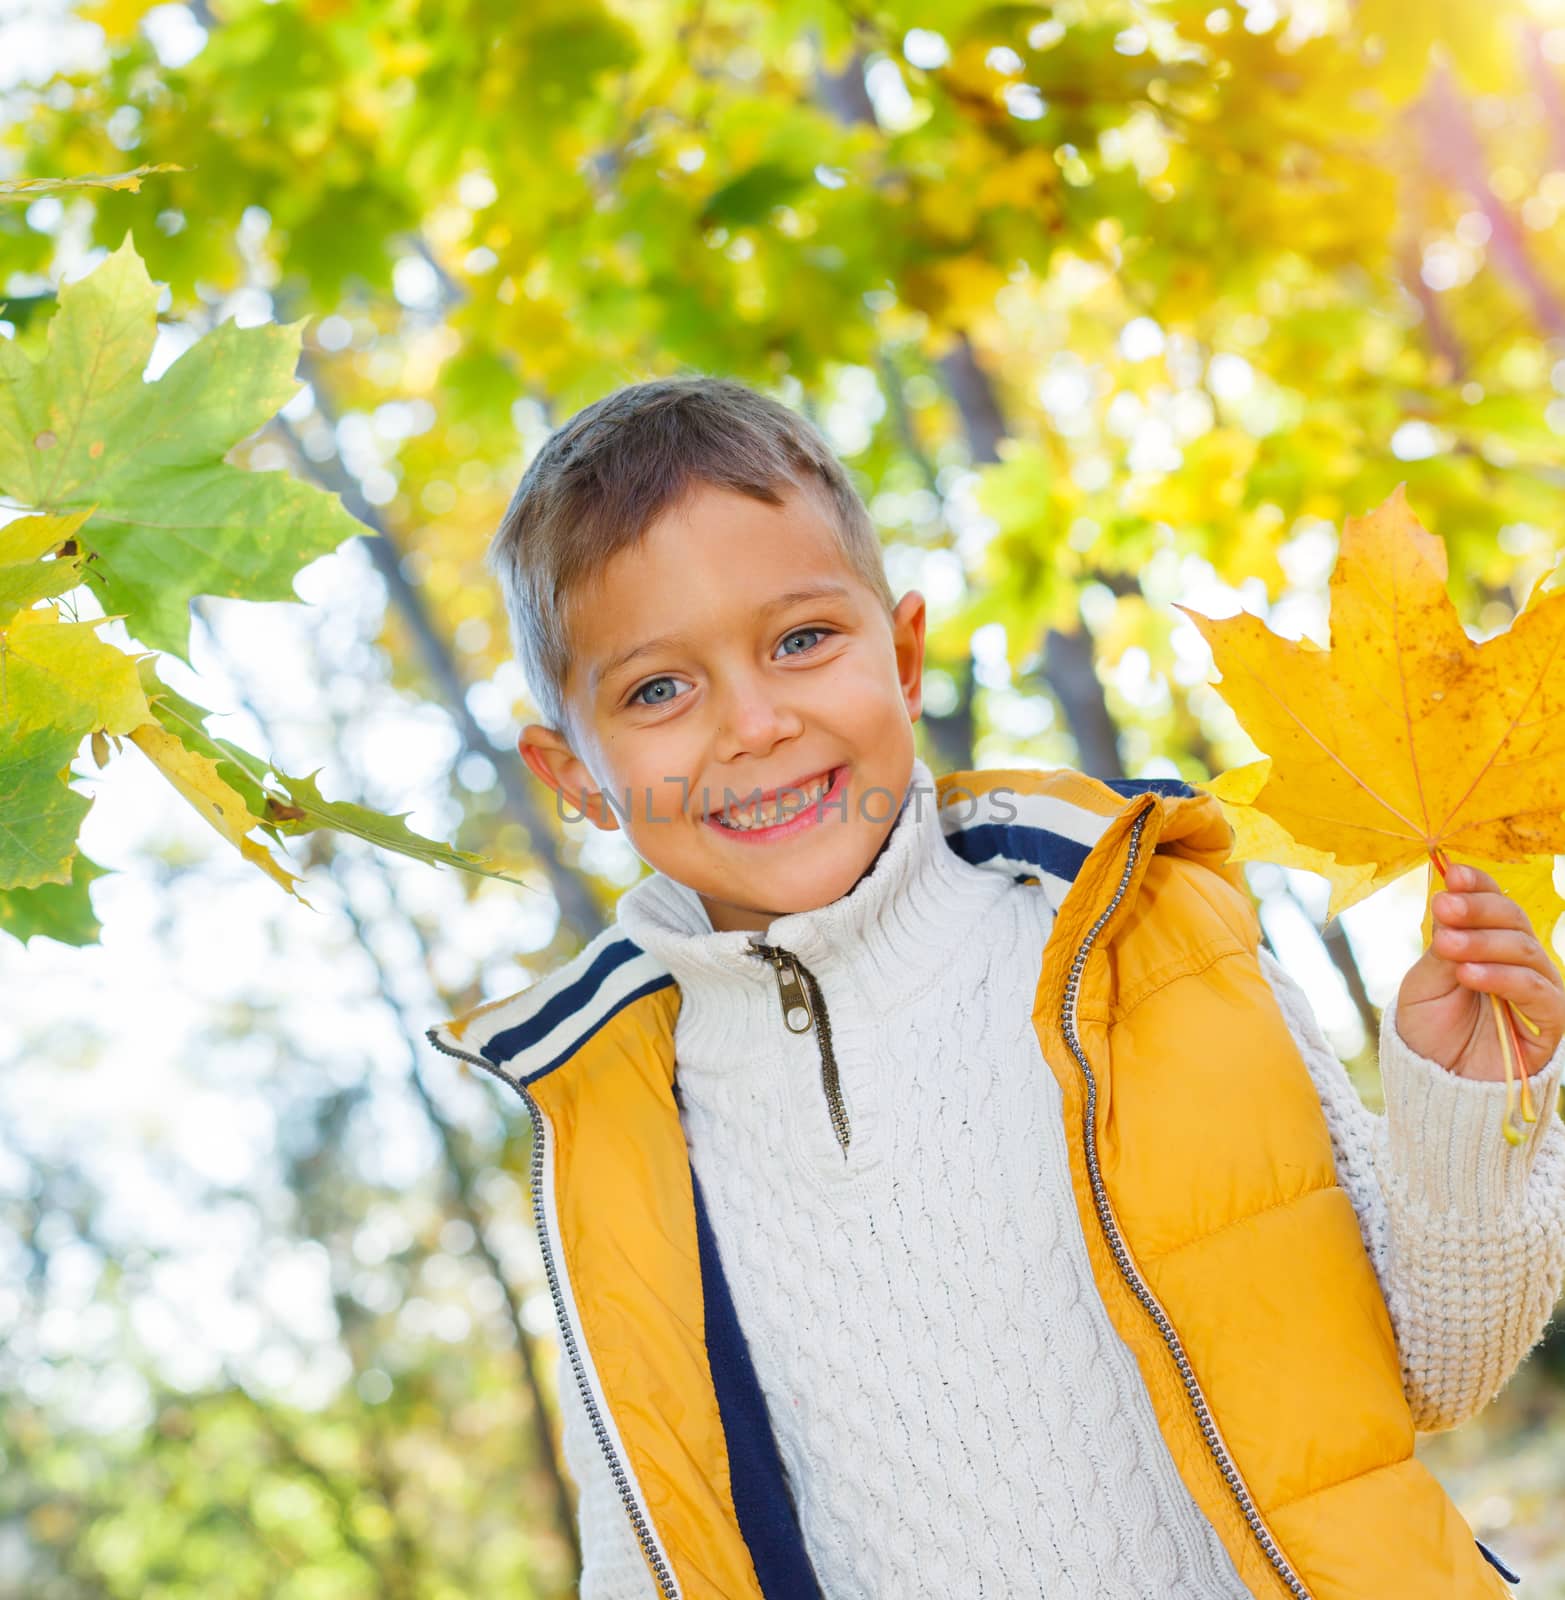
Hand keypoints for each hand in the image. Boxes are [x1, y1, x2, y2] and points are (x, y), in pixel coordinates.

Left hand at [1395, 862, 1564, 1082]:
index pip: (1493, 902)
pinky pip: (1535, 990)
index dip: (1477, 885)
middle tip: (1444, 907)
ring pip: (1523, 949)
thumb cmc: (1429, 1030)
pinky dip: (1501, 977)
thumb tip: (1449, 900)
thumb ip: (1443, 947)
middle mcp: (1517, 960)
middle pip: (1512, 920)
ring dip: (1483, 942)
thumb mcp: (1425, 982)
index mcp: (1486, 942)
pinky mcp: (1549, 1021)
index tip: (1451, 873)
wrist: (1437, 1083)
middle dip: (1477, 909)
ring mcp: (1536, 988)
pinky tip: (1468, 974)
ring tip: (1447, 945)